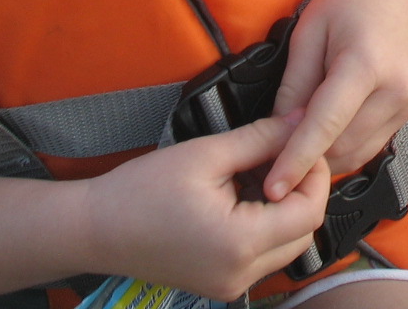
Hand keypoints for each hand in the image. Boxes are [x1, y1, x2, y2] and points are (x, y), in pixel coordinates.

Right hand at [83, 114, 327, 299]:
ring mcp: (231, 285)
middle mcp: (241, 275)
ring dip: (285, 209)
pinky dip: (265, 226)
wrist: (94, 229)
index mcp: (240, 244)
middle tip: (281, 154)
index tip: (300, 144)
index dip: (313, 175)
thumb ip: (261, 139)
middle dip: (302, 191)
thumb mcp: (207, 154)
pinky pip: (263, 256)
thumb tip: (302, 122)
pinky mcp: (221, 284)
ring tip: (258, 173)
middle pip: (304, 232)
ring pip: (287, 246)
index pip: (309, 212)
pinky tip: (244, 196)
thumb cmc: (141, 190)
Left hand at [262, 0, 407, 201]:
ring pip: (357, 154)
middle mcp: (394, 91)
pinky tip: (325, 135)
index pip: (325, 125)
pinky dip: (344, 148)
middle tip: (274, 154)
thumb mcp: (310, 31)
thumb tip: (278, 130)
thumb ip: (295, 84)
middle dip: (306, 158)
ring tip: (297, 144)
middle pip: (342, 146)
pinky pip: (370, 145)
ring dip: (326, 158)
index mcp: (365, 65)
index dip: (296, 160)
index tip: (274, 188)